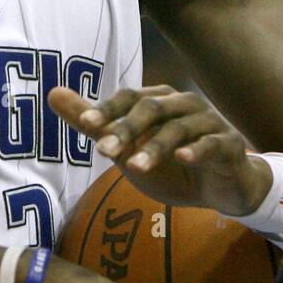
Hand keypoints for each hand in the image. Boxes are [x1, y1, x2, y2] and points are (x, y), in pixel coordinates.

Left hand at [48, 85, 271, 216]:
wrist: (221, 188)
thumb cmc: (170, 165)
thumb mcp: (127, 148)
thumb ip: (94, 124)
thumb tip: (52, 94)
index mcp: (159, 101)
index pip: (129, 97)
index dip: (107, 109)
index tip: (84, 124)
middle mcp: (184, 104)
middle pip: (152, 108)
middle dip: (126, 128)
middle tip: (103, 150)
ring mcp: (209, 122)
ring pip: (180, 128)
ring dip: (156, 146)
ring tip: (134, 167)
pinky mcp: (229, 144)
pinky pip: (213, 143)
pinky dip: (198, 150)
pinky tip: (183, 159)